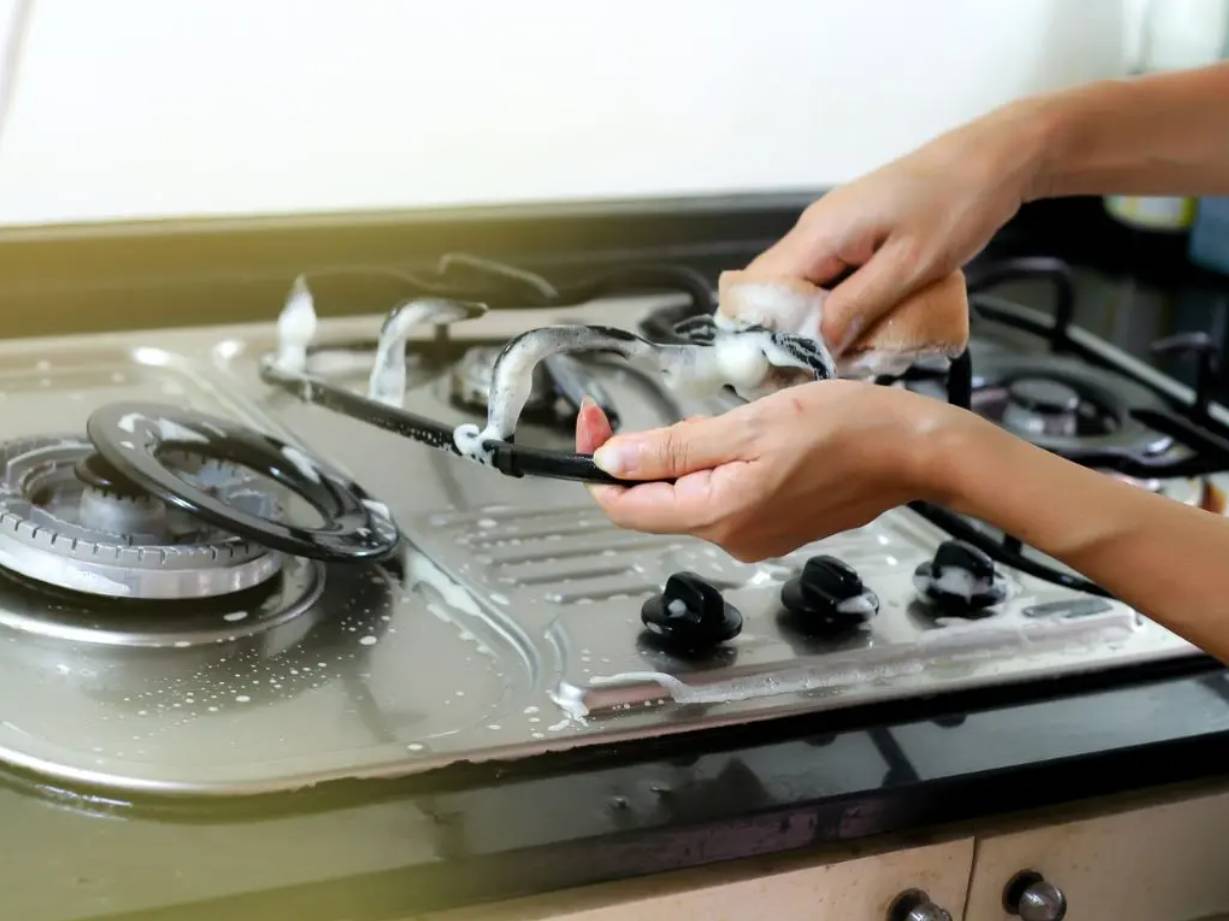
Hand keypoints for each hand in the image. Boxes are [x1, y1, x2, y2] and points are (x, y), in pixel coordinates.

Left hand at [575, 383, 975, 561]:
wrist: (912, 451)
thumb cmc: (844, 429)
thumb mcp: (748, 426)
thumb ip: (673, 449)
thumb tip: (611, 460)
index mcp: (718, 515)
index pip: (625, 506)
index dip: (597, 465)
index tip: (593, 422)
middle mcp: (731, 537)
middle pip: (656, 501)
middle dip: (646, 455)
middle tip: (668, 412)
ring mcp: (754, 536)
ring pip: (690, 496)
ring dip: (686, 458)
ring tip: (729, 422)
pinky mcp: (774, 526)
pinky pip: (723, 497)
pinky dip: (718, 467)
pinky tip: (750, 440)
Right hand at [745, 101, 1046, 351]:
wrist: (992, 161)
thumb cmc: (955, 208)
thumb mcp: (909, 265)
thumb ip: (857, 305)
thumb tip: (814, 348)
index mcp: (818, 234)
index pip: (759, 289)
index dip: (762, 332)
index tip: (783, 370)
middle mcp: (813, 231)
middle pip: (774, 291)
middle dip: (787, 335)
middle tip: (815, 373)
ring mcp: (832, 232)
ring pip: (801, 289)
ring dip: (814, 326)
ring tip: (837, 361)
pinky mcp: (853, 237)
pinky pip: (827, 280)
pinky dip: (835, 309)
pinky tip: (857, 333)